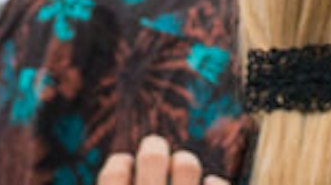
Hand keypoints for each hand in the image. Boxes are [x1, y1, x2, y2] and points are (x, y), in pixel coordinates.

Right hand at [99, 138, 229, 184]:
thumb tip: (122, 164)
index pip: (114, 173)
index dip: (120, 166)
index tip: (127, 167)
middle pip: (153, 155)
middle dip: (154, 149)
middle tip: (155, 151)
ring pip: (186, 163)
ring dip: (183, 164)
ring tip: (182, 169)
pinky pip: (216, 183)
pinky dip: (214, 184)